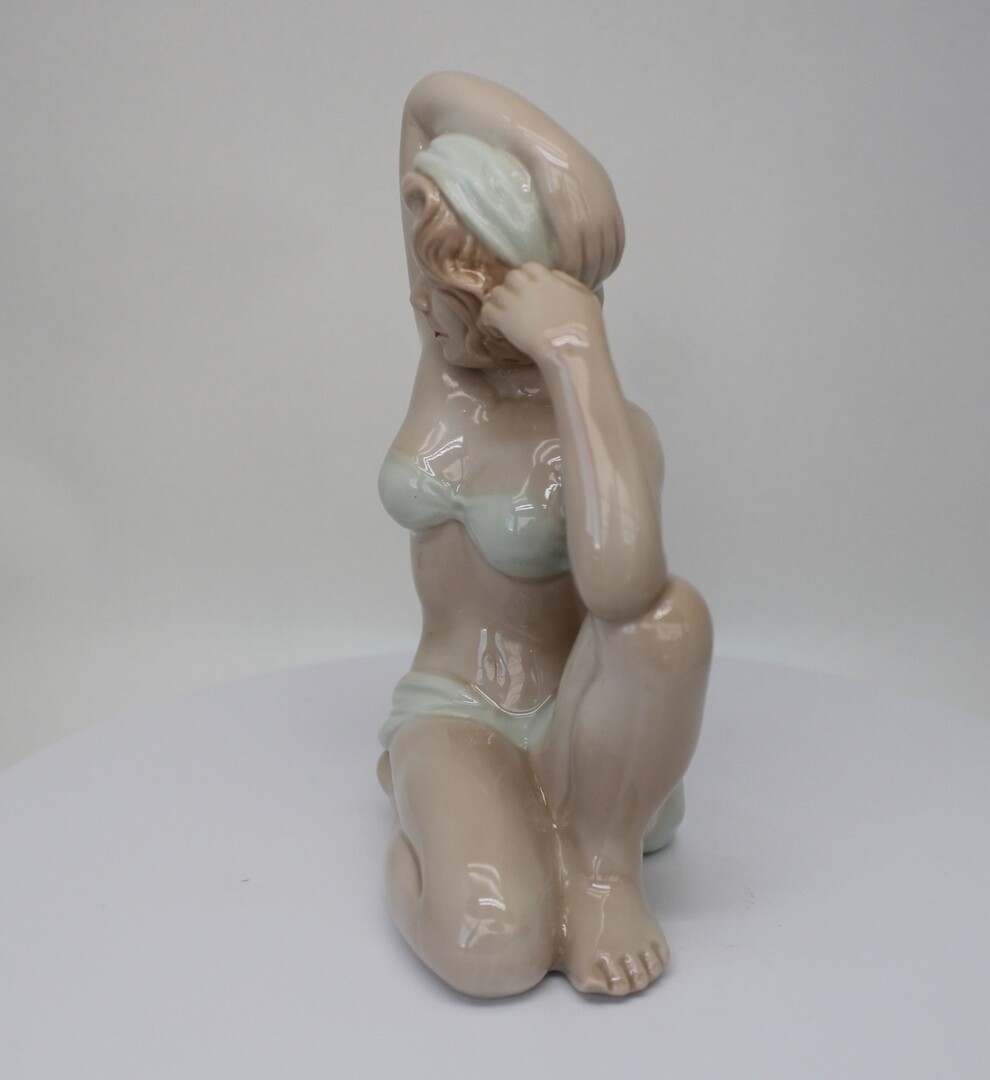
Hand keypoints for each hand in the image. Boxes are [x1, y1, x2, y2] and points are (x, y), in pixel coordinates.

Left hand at [480, 264, 604, 365]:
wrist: (572, 349)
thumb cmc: (585, 326)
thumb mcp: (586, 295)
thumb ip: (566, 281)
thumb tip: (553, 276)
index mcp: (546, 277)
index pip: (530, 267)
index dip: (529, 278)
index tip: (532, 290)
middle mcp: (526, 285)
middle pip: (511, 277)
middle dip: (513, 288)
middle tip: (518, 304)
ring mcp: (512, 302)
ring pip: (496, 292)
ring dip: (499, 303)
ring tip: (506, 316)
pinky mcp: (502, 320)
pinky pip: (486, 311)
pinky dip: (489, 318)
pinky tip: (496, 328)